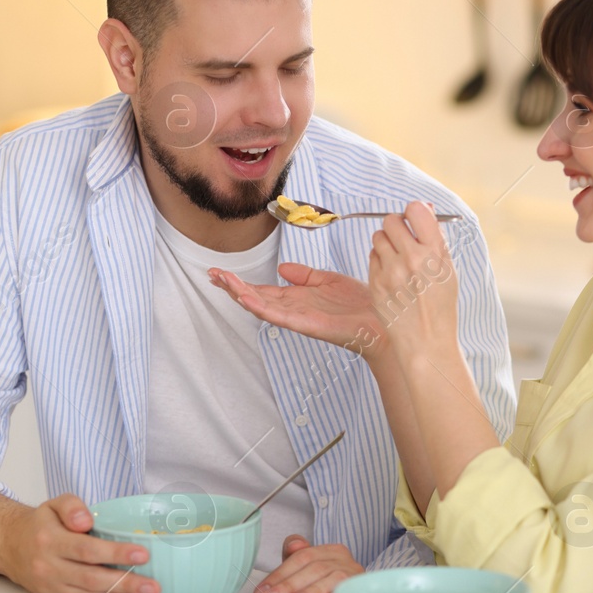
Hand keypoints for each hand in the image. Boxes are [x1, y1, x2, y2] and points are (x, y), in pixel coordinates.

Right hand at [0, 494, 159, 592]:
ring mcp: (52, 587)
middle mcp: (49, 567)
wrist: (9, 546)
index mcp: (50, 541)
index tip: (142, 555)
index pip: (86, 550)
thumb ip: (72, 506)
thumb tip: (86, 521)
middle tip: (153, 587)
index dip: (115, 554)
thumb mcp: (53, 504)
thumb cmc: (40, 524)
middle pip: (91, 579)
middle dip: (126, 585)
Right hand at [210, 262, 384, 353]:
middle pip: (255, 297)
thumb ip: (304, 275)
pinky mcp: (305, 324)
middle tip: (211, 274)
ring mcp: (297, 318)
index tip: (220, 271)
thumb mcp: (328, 280)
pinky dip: (259, 306)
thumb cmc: (359, 303)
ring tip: (221, 281)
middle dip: (232, 286)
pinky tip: (244, 297)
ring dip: (239, 293)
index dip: (241, 282)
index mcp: (297, 298)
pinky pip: (278, 315)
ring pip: (261, 305)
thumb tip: (283, 267)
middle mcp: (293, 309)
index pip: (262, 290)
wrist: (381, 320)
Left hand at [254, 535, 363, 592]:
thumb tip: (294, 545)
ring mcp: (354, 574)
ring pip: (330, 579)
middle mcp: (343, 559)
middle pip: (313, 568)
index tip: (262, 592)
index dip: (280, 574)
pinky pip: (350, 591)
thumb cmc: (329, 582)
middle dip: (288, 586)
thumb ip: (295, 554)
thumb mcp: (309, 567)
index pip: (301, 558)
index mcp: (329, 551)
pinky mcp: (362, 591)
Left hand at [369, 202, 458, 356]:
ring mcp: (391, 272)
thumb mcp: (448, 270)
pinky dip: (380, 260)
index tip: (415, 221)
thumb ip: (434, 239)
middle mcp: (412, 259)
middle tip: (403, 239)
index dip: (413, 212)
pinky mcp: (376, 284)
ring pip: (378, 237)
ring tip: (397, 259)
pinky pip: (372, 257)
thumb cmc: (440, 305)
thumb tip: (423, 209)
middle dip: (396, 226)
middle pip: (391, 220)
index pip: (415, 210)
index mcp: (435, 253)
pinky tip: (391, 275)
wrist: (426, 341)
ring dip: (386, 242)